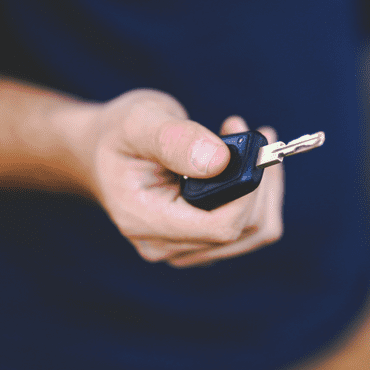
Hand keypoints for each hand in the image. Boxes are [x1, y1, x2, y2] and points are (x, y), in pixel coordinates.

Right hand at [90, 89, 283, 266]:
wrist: (104, 152)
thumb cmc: (119, 134)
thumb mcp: (139, 121)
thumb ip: (176, 139)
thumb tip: (220, 161)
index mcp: (144, 220)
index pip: (220, 228)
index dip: (248, 192)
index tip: (251, 146)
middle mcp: (165, 245)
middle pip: (244, 231)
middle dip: (260, 181)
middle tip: (251, 132)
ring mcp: (185, 248)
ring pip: (255, 232)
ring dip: (265, 187)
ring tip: (249, 144)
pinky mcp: (202, 241)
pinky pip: (250, 228)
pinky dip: (258, 195)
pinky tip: (243, 163)